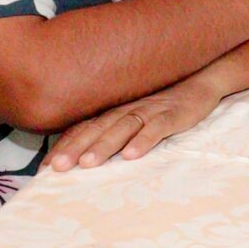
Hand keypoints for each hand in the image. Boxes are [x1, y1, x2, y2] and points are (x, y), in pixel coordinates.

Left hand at [42, 75, 221, 171]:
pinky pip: (157, 128)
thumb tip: (82, 151)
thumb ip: (111, 127)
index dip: (65, 145)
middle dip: (76, 148)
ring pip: (123, 127)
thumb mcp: (134, 111)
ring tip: (88, 164)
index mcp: (115, 109)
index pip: (84, 127)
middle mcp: (128, 108)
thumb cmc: (164, 101)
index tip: (46, 167)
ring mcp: (151, 111)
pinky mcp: (174, 115)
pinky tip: (132, 155)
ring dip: (105, 145)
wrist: (202, 79)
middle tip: (58, 168)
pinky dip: (144, 140)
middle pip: (97, 128)